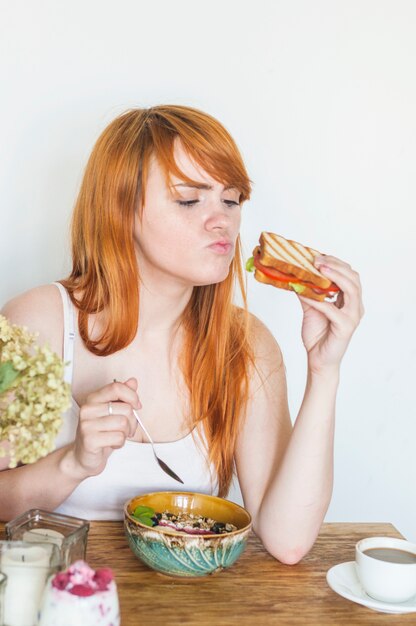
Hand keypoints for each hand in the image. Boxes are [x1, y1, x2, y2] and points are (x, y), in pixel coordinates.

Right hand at [71, 378, 139, 476]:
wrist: (83, 457)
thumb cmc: (101, 433)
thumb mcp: (113, 412)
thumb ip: (122, 396)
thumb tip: (133, 381)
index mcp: (93, 398)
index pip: (117, 387)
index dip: (132, 396)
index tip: (137, 406)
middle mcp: (88, 409)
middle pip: (125, 408)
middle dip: (132, 421)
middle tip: (125, 429)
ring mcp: (87, 424)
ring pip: (123, 423)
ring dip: (126, 433)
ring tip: (117, 436)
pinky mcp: (89, 440)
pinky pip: (118, 437)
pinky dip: (120, 443)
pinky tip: (112, 444)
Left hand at [297, 256, 363, 374]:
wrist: (318, 360)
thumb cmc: (318, 335)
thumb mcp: (310, 308)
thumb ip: (307, 293)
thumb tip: (295, 276)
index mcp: (350, 300)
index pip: (349, 275)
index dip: (336, 263)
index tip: (318, 255)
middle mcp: (355, 307)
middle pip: (353, 278)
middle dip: (336, 266)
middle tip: (317, 260)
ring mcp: (353, 317)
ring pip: (351, 289)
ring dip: (334, 277)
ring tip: (318, 269)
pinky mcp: (345, 328)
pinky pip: (332, 309)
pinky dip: (318, 300)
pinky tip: (305, 295)